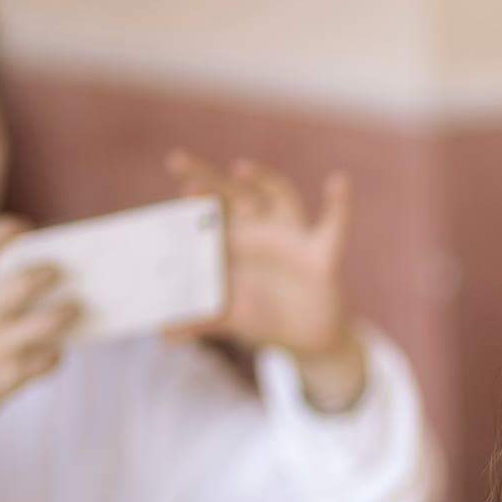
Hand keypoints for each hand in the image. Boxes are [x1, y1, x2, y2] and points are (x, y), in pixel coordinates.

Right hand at [0, 218, 80, 469]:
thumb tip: (39, 283)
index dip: (3, 231)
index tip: (23, 227)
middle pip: (23, 283)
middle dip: (48, 273)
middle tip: (59, 271)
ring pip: (45, 323)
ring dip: (65, 313)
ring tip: (75, 308)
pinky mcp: (7, 378)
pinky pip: (47, 359)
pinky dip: (55, 355)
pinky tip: (54, 352)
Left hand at [167, 152, 367, 407]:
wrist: (307, 339)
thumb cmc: (265, 320)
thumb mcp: (231, 320)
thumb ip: (200, 321)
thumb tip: (163, 333)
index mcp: (237, 242)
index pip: (210, 213)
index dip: (194, 201)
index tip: (180, 192)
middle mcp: (262, 231)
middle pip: (235, 193)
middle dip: (208, 178)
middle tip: (176, 161)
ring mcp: (292, 237)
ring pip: (279, 196)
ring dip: (263, 179)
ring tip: (239, 169)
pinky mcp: (321, 253)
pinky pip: (333, 225)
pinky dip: (338, 205)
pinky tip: (338, 183)